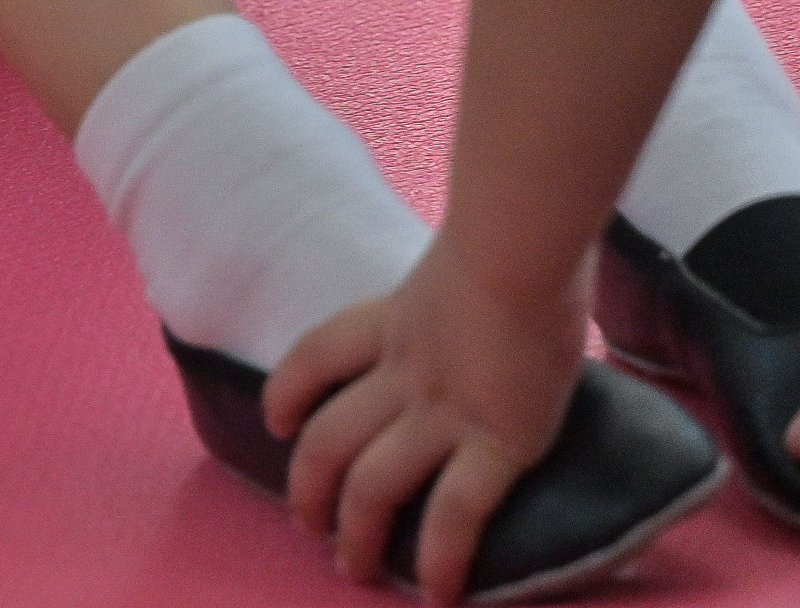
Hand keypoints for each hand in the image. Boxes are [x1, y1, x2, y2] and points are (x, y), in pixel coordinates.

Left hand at [265, 239, 591, 598]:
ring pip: (372, 485)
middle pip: (327, 437)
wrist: (523, 239)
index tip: (276, 421)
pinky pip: (456, 513)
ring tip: (353, 568)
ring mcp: (445, 410)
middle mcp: (404, 371)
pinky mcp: (497, 442)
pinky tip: (440, 592)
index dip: (288, 390)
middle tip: (309, 526)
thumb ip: (469, 278)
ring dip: (356, 534)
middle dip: (310, 489)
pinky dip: (441, 558)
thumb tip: (507, 273)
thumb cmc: (518, 227)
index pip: (318, 354)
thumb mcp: (472, 251)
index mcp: (395, 318)